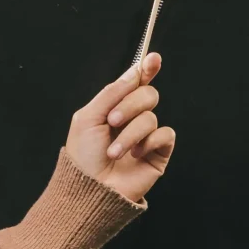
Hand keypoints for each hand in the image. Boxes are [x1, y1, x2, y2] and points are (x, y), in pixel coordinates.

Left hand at [67, 53, 174, 203]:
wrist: (90, 190)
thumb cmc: (83, 157)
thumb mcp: (88, 118)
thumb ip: (111, 92)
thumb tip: (134, 72)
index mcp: (114, 108)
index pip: (134, 83)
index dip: (146, 69)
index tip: (153, 58)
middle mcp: (132, 119)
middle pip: (147, 94)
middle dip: (130, 104)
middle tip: (112, 121)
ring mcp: (146, 136)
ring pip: (151, 116)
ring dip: (130, 132)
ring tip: (114, 152)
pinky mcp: (158, 154)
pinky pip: (165, 134)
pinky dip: (149, 142)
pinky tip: (136, 154)